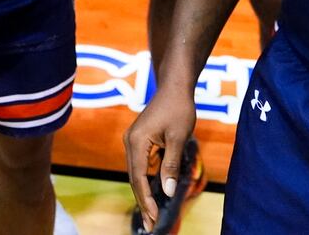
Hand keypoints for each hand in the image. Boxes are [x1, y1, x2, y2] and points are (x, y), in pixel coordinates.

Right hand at [124, 84, 197, 228]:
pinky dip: (147, 182)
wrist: (174, 87)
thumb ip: (171, 165)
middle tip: (150, 225)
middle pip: (134, 178)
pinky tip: (153, 196)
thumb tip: (167, 191)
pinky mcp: (140, 141)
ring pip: (137, 174)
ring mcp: (133, 141)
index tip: (153, 217)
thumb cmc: (178, 108)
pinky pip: (142, 166)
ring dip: (144, 194)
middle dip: (143, 202)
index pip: (138, 177)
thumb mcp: (178, 138)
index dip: (146, 199)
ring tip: (152, 216)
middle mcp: (130, 142)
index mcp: (136, 141)